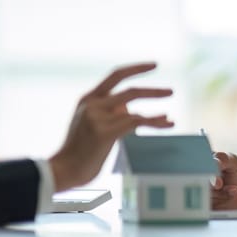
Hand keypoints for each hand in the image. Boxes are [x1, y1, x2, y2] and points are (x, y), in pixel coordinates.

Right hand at [49, 63, 173, 191]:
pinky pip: (136, 123)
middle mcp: (92, 104)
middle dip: (153, 92)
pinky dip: (154, 123)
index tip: (154, 65)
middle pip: (130, 91)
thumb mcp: (92, 125)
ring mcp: (97, 118)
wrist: (64, 170)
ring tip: (170, 119)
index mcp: (89, 99)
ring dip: (156, 115)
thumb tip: (133, 111)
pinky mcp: (104, 133)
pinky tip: (166, 124)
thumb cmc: (81, 152)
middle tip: (171, 92)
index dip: (136, 69)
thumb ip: (110, 114)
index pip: (115, 76)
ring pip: (135, 110)